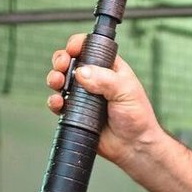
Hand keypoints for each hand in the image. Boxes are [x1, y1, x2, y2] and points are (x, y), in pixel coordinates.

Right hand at [46, 34, 161, 163]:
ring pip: (61, 81)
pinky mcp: (75, 113)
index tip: (72, 49)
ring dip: (54, 78)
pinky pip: (59, 104)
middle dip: (61, 60)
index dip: (77, 44)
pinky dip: (53, 101)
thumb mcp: (126, 91)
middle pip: (70, 61)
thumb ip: (105, 79)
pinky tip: (57, 102)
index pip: (89, 48)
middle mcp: (94, 79)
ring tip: (57, 82)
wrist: (134, 147)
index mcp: (109, 67)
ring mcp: (83, 96)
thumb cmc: (137, 117)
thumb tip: (81, 72)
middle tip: (62, 66)